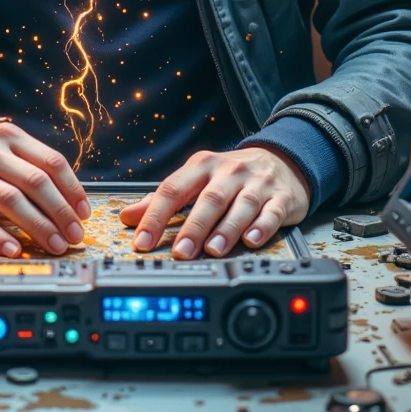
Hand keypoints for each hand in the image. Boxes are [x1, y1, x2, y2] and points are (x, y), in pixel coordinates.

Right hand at [0, 123, 91, 256]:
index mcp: (8, 137)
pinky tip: (13, 249)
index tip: (84, 213)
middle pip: (35, 182)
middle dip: (61, 212)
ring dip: (38, 226)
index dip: (72, 190)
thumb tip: (69, 201)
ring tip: (54, 245)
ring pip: (10, 201)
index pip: (51, 161)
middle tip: (75, 235)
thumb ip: (29, 166)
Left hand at [119, 147, 310, 259]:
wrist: (282, 160)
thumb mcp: (196, 179)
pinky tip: (251, 240)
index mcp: (202, 166)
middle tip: (180, 251)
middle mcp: (229, 172)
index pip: (173, 188)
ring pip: (241, 206)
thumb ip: (163, 199)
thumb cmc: (232, 176)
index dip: (155, 215)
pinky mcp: (281, 198)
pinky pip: (272, 212)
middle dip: (193, 227)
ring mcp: (257, 184)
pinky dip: (262, 227)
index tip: (141, 240)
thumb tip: (128, 217)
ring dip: (226, 230)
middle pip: (209, 199)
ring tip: (213, 251)